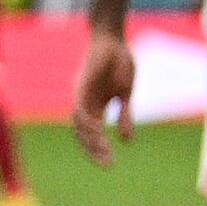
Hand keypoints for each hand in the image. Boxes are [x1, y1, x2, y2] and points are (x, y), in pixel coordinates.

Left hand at [70, 24, 135, 165]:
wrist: (112, 40)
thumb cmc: (119, 63)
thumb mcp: (126, 94)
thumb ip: (125, 115)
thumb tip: (126, 141)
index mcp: (96, 107)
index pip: (93, 134)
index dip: (99, 150)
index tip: (110, 165)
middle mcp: (85, 104)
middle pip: (84, 134)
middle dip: (95, 150)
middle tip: (107, 166)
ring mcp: (81, 95)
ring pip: (80, 124)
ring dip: (91, 139)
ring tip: (103, 152)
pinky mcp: (81, 85)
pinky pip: (80, 107)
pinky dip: (87, 121)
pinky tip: (98, 131)